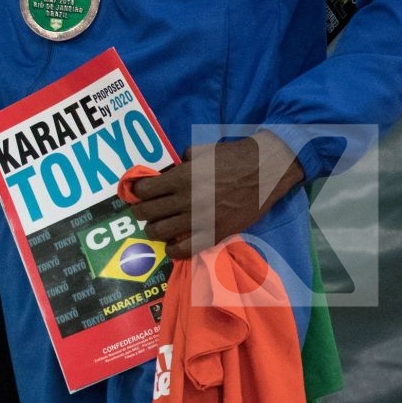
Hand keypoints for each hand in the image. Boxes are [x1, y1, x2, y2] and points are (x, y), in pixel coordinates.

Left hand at [128, 132, 303, 258]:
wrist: (264, 171)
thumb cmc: (230, 158)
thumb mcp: (198, 152)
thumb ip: (178, 164)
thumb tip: (164, 176)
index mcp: (181, 177)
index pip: (143, 191)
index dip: (137, 192)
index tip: (138, 194)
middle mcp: (187, 199)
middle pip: (147, 213)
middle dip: (141, 212)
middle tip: (145, 211)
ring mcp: (200, 219)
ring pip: (160, 233)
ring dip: (153, 230)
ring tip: (157, 227)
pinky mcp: (215, 234)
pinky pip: (184, 250)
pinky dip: (173, 250)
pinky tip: (173, 244)